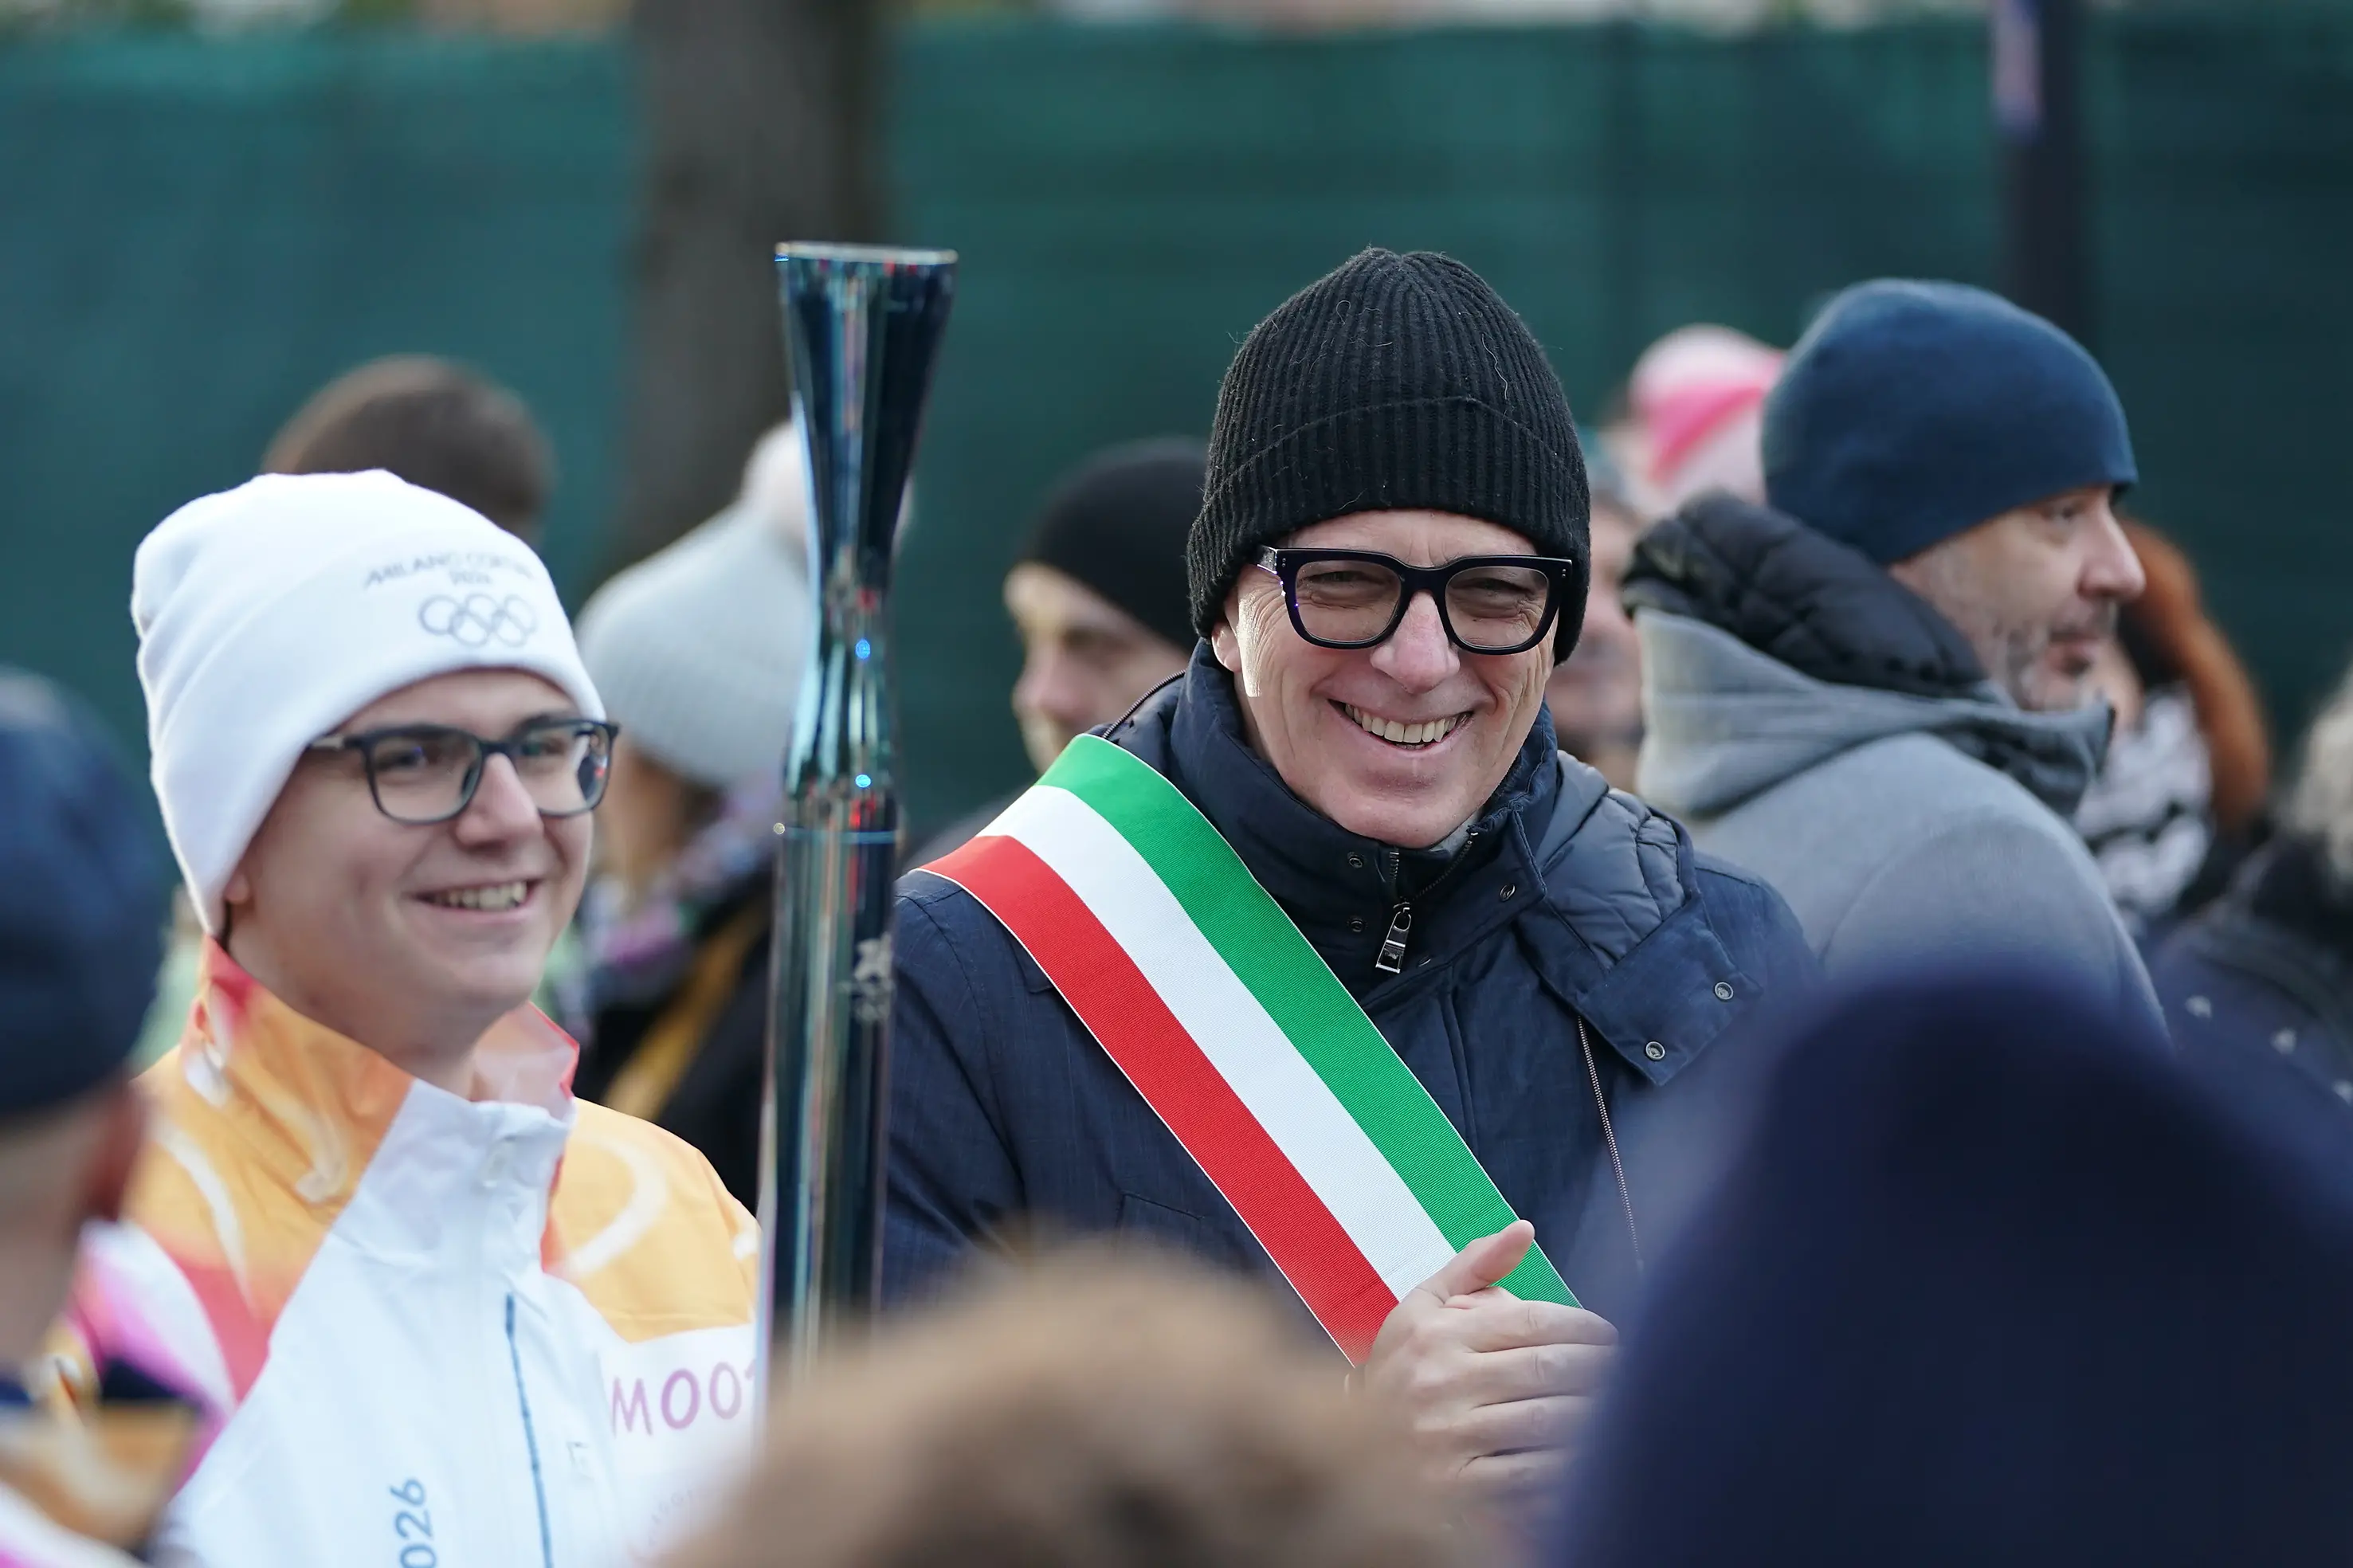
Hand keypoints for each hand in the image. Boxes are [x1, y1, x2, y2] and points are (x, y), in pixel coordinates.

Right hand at [1360, 1220, 1617, 1508]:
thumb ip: (1474, 1266)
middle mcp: (1440, 1380)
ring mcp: (1446, 1436)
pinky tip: (1590, 1459)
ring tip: (1618, 1411)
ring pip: (1544, 1422)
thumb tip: (1525, 1228)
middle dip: (1599, 1369)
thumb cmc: (1401, 1369)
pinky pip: (1527, 1474)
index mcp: (1437, 1333)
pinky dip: (1566, 1467)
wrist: (1348, 1450)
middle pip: (1545, 1370)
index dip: (1583, 1326)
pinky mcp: (1454, 1487)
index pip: (1530, 1321)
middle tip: (1627, 1372)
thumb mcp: (1422, 1309)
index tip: (1611, 1336)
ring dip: (1592, 1416)